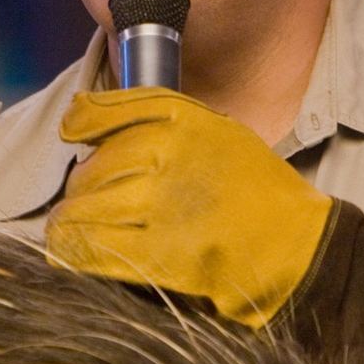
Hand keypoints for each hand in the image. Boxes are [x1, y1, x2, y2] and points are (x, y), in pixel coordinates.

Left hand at [48, 87, 333, 326]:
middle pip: (91, 166)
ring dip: (70, 221)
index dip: (84, 123)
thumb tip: (81, 123)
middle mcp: (168, 155)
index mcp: (185, 120)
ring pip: (83, 208)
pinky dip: (76, 251)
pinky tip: (73, 251)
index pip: (110, 110)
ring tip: (71, 229)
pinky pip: (93, 248)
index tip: (74, 135)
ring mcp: (161, 206)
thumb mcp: (219, 130)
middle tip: (89, 198)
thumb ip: (161, 118)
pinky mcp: (158, 253)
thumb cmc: (256, 190)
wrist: (294, 247)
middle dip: (81, 186)